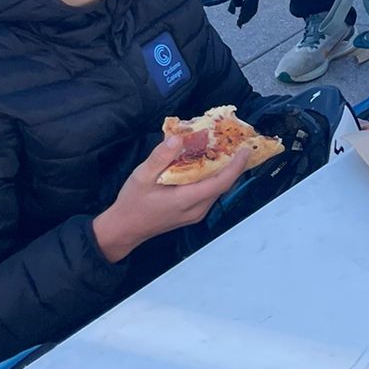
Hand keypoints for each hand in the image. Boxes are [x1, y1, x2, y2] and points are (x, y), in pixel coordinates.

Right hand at [92, 138, 253, 262]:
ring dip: (224, 171)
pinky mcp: (193, 213)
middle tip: (237, 143)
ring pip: (217, 189)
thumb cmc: (132, 203)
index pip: (220, 183)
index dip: (236, 166)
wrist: (123, 230)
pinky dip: (213, 178)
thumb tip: (178, 138)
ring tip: (226, 149)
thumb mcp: (141, 176)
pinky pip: (210, 193)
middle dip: (233, 164)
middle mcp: (197, 209)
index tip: (245, 149)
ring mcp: (196, 214)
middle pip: (223, 185)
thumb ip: (160, 158)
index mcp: (186, 200)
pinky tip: (209, 164)